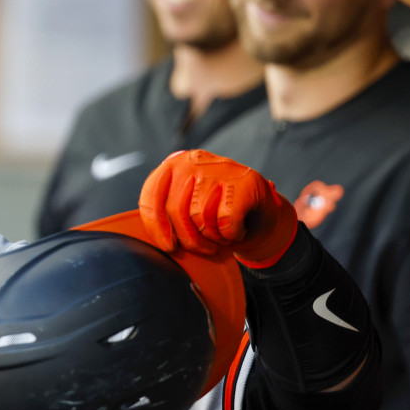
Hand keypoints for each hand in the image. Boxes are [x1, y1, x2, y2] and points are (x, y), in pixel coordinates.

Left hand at [138, 150, 298, 266]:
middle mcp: (193, 160)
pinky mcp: (243, 182)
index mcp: (174, 164)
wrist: (262, 209)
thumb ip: (165, 211)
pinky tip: (237, 229)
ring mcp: (219, 168)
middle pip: (177, 212)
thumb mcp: (186, 204)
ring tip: (220, 234)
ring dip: (212, 237)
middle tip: (203, 248)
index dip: (156, 227)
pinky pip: (225, 222)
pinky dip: (232, 235)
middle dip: (189, 240)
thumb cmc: (216, 211)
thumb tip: (147, 240)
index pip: (152, 195)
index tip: (167, 246)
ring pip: (201, 218)